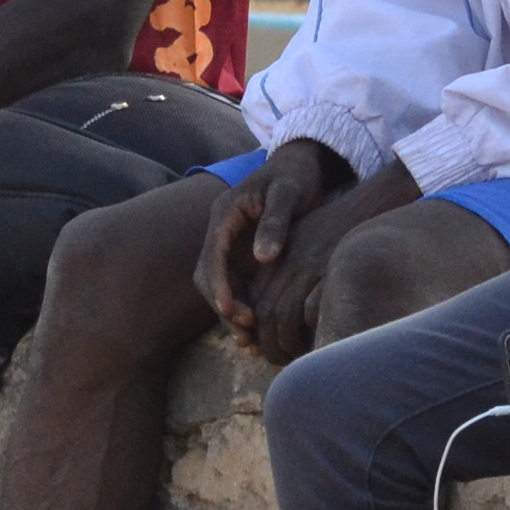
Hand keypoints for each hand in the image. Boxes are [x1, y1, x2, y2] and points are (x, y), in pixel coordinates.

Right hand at [194, 140, 347, 356]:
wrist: (301, 168)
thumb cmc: (296, 177)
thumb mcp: (289, 193)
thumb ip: (276, 222)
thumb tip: (262, 258)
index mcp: (225, 213)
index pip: (212, 254)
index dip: (218, 285)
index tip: (230, 310)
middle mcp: (221, 231)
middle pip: (208, 275)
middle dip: (222, 305)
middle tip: (245, 331)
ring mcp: (229, 245)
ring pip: (218, 285)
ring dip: (229, 313)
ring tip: (249, 341)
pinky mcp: (242, 257)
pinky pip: (234, 286)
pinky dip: (241, 308)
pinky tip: (256, 330)